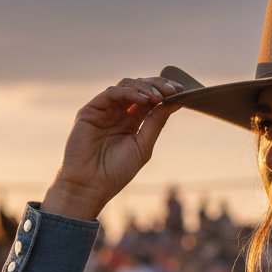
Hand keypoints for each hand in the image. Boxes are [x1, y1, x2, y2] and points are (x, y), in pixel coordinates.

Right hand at [42, 76, 182, 220]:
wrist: (90, 186)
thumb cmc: (116, 172)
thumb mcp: (143, 146)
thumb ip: (156, 122)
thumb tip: (176, 102)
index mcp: (132, 122)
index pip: (150, 99)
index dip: (165, 92)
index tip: (182, 90)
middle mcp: (118, 113)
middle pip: (140, 88)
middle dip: (158, 86)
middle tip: (173, 90)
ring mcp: (104, 110)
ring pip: (126, 86)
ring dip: (145, 88)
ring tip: (158, 96)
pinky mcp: (90, 110)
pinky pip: (111, 93)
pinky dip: (128, 92)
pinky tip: (143, 99)